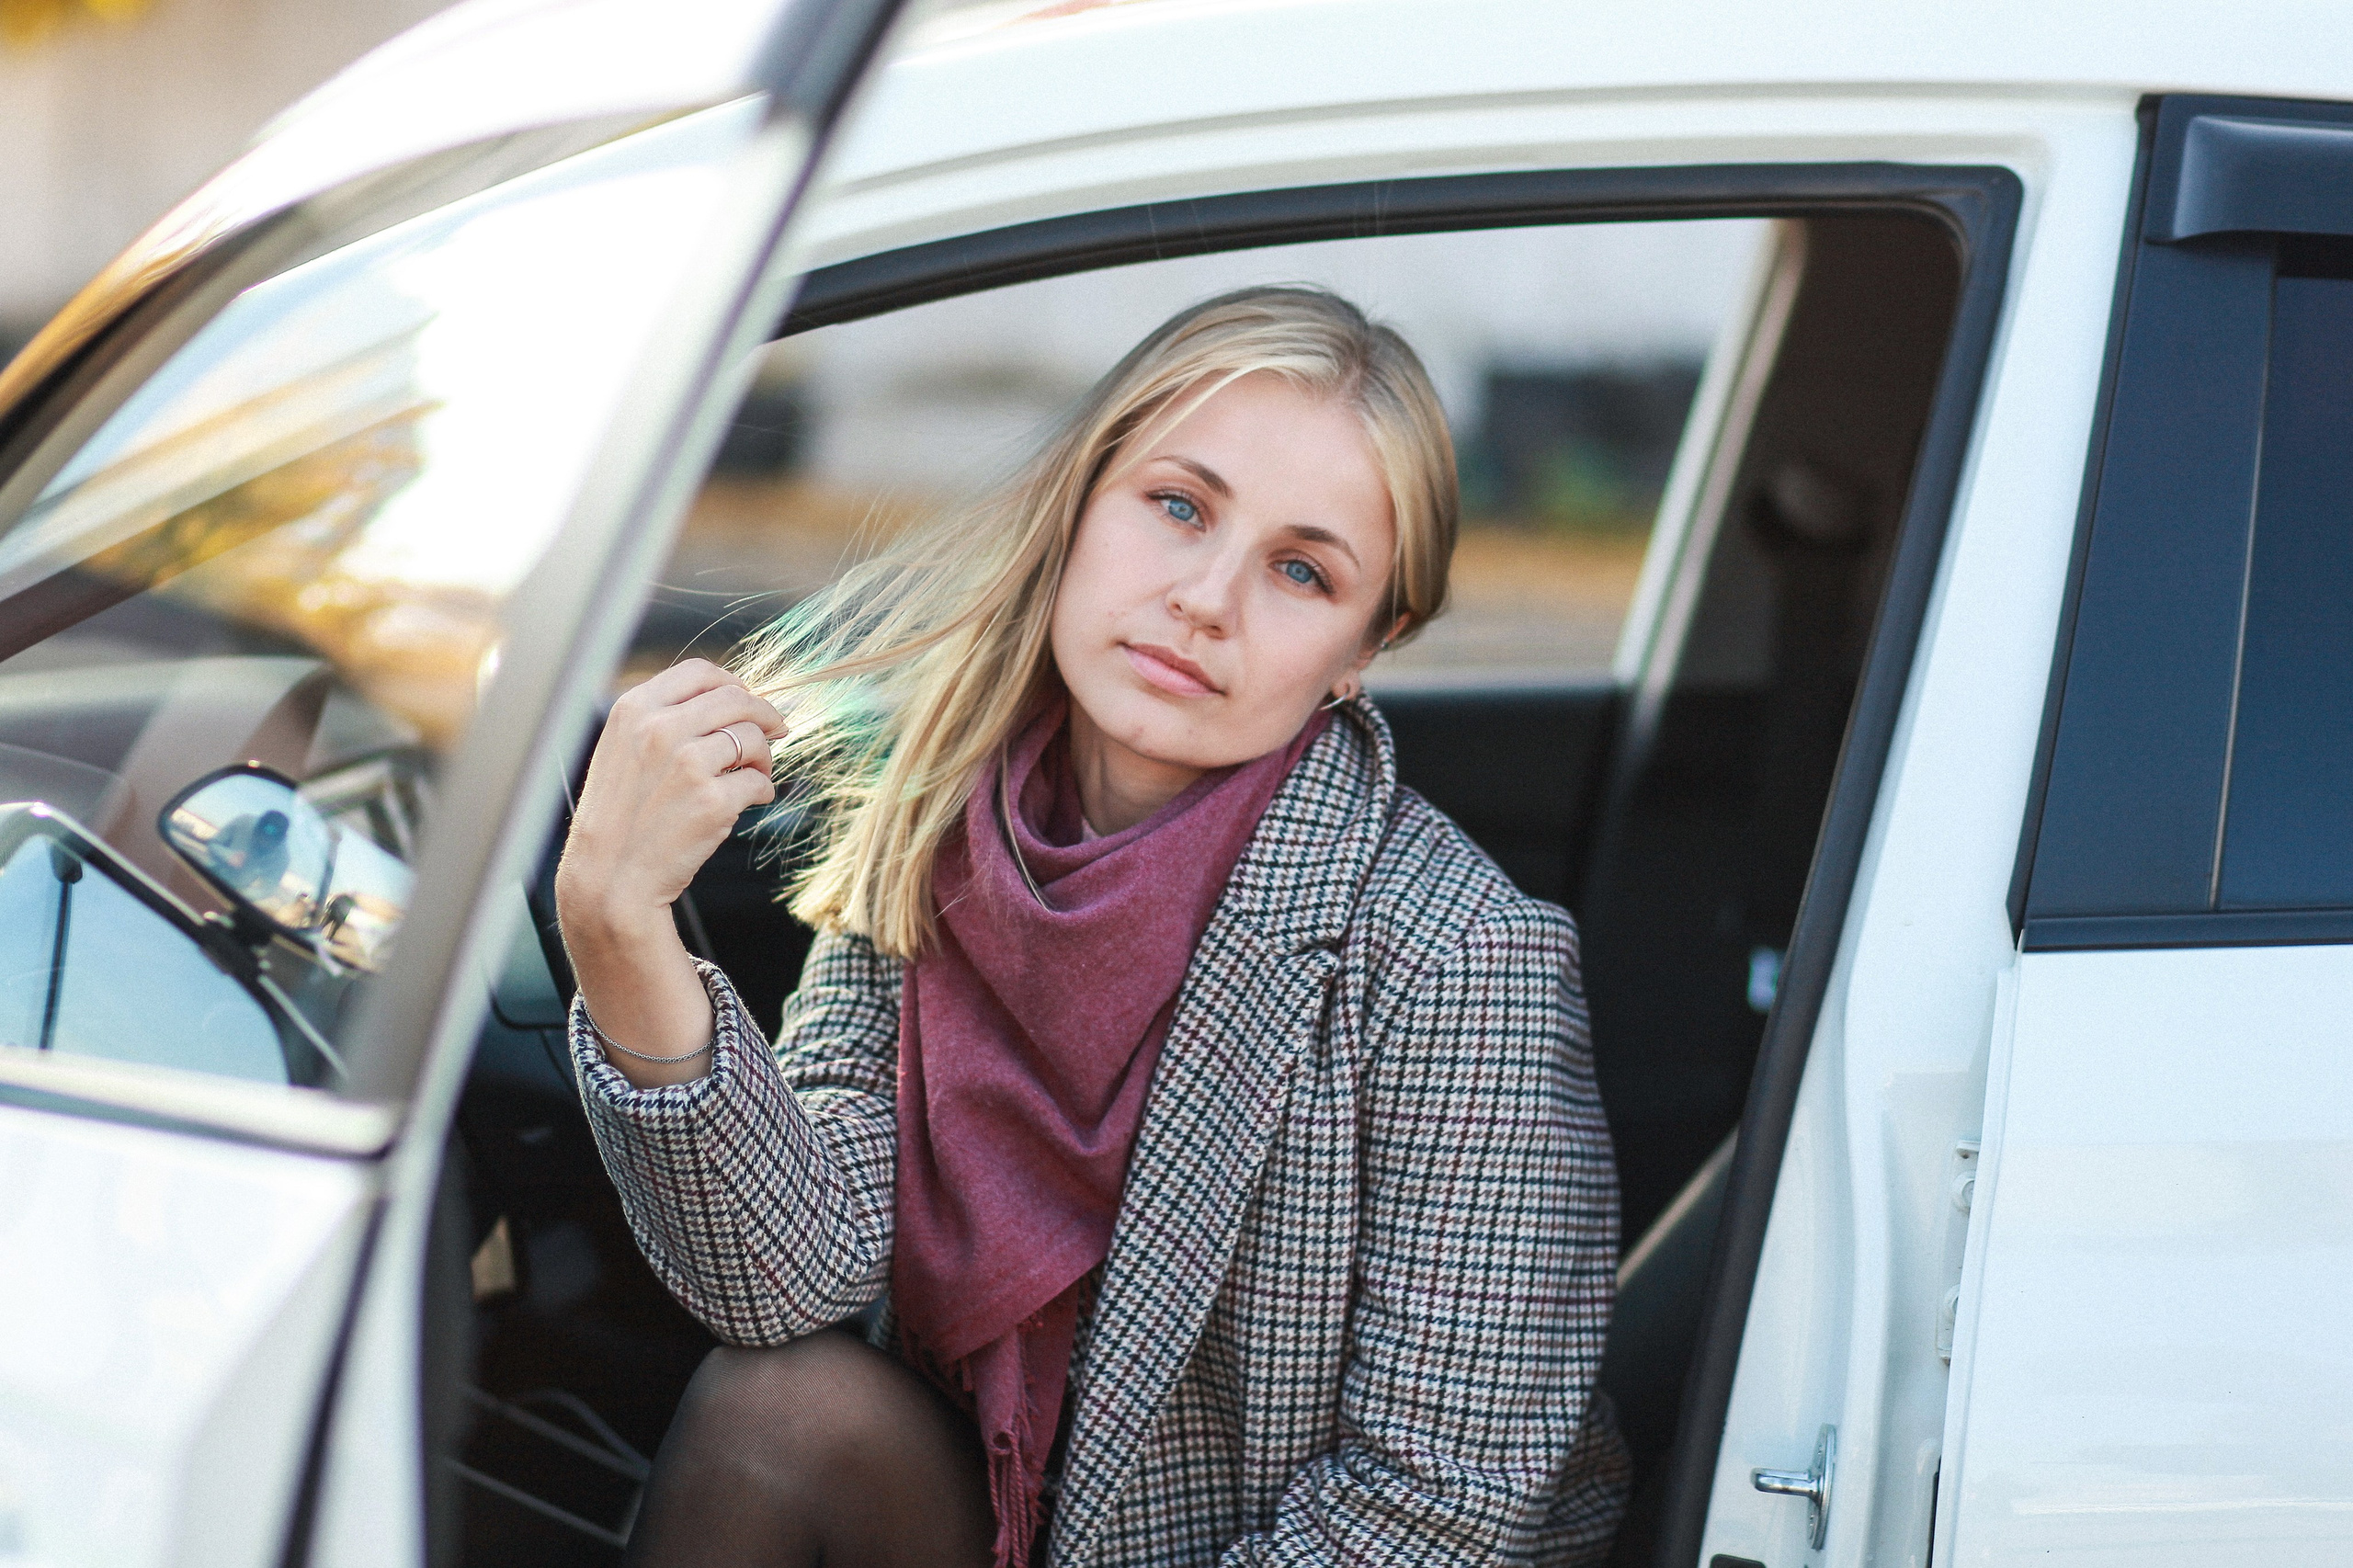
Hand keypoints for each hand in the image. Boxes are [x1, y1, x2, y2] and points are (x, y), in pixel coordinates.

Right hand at [555, 659, 787, 1083]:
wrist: (610, 879)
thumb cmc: (619, 819)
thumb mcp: (622, 751)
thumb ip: (662, 720)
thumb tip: (724, 698)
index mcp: (634, 710)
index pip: (699, 673)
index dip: (732, 683)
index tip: (747, 698)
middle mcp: (661, 729)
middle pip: (736, 698)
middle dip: (764, 713)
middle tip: (778, 729)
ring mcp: (689, 763)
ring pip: (754, 738)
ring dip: (764, 756)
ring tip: (755, 774)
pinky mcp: (714, 800)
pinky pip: (759, 782)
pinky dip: (762, 791)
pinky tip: (749, 802)